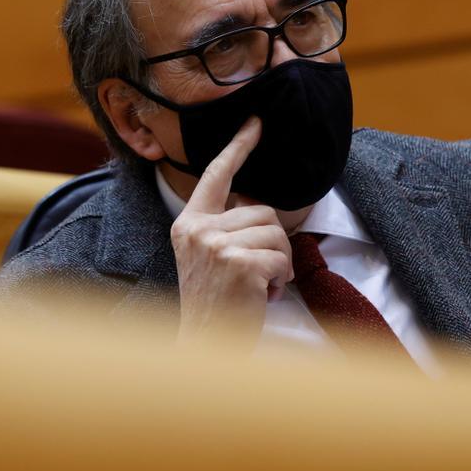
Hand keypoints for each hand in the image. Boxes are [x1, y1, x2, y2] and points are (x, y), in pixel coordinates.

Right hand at [170, 117, 292, 347]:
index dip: (238, 147)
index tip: (255, 123)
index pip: (216, 175)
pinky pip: (281, 257)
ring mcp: (218, 245)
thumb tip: (259, 207)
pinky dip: (280, 278)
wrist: (204, 348)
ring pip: (277, 233)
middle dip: (274, 243)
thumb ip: (225, 228)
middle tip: (258, 274)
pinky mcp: (239, 264)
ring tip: (258, 286)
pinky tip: (262, 296)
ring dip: (279, 262)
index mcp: (189, 223)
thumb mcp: (208, 258)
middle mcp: (199, 229)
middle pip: (264, 211)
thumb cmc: (214, 305)